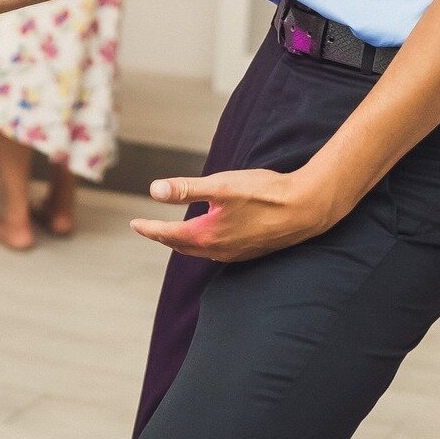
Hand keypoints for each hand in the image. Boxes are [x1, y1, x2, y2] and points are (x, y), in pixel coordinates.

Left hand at [129, 168, 335, 262]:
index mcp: (207, 234)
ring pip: (199, 250)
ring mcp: (235, 253)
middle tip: (147, 229)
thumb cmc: (263, 193)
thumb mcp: (221, 185)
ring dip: (181, 242)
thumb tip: (153, 191)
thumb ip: (186, 188)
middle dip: (162, 236)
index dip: (149, 228)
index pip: (168, 234)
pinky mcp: (248, 250)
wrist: (304, 208)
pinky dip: (202, 244)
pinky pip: (216, 251)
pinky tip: (207, 235)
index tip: (134, 224)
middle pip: (182, 245)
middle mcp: (219, 249)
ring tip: (170, 233)